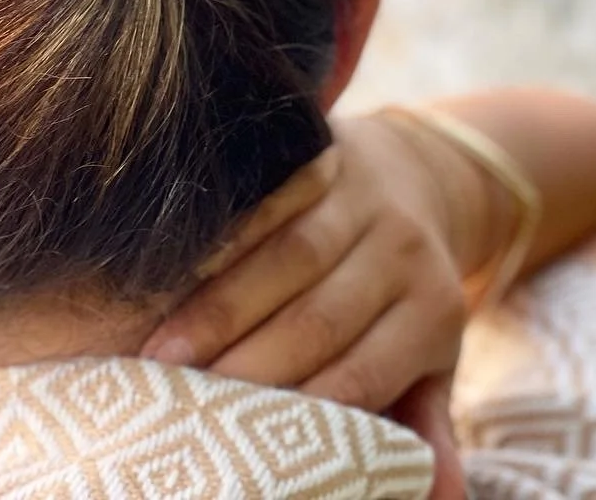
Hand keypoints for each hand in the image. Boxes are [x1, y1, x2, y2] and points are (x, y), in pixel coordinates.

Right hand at [141, 115, 485, 413]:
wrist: (417, 176)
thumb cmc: (404, 291)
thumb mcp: (430, 356)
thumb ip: (424, 422)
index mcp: (433, 312)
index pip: (362, 373)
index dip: (302, 409)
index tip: (244, 442)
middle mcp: (403, 251)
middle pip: (319, 318)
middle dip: (248, 366)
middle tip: (182, 405)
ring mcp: (362, 197)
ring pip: (288, 257)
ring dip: (221, 307)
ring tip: (162, 353)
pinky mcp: (325, 153)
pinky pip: (269, 198)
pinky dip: (223, 235)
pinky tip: (174, 270)